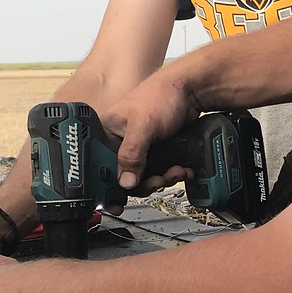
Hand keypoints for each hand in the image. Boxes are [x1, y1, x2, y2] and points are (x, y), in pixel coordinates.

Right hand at [101, 72, 201, 192]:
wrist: (191, 91)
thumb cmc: (161, 95)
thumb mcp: (142, 126)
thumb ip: (131, 154)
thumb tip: (124, 182)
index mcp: (106, 132)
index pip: (100, 167)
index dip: (109, 186)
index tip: (119, 201)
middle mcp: (119, 142)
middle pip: (123, 177)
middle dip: (143, 183)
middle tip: (157, 181)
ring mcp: (138, 148)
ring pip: (142, 177)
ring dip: (160, 179)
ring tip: (174, 172)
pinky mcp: (155, 151)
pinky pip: (157, 171)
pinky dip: (169, 174)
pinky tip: (179, 169)